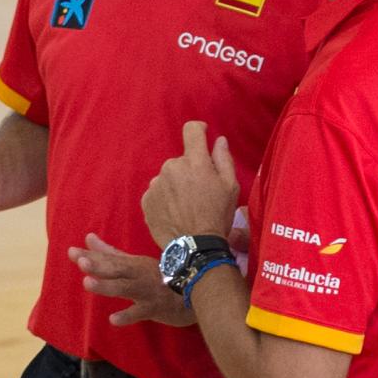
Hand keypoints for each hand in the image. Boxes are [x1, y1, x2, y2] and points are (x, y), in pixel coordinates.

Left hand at [69, 233, 195, 326]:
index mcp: (133, 263)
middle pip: (116, 269)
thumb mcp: (135, 262)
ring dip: (107, 286)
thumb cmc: (162, 276)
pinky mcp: (155, 308)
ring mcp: (146, 291)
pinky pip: (140, 312)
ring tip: (88, 283)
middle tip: (80, 261)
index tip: (71, 252)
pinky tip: (113, 319)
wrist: (195, 290)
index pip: (108, 258)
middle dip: (98, 265)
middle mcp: (138, 274)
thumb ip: (110, 252)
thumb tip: (88, 237)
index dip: (90, 255)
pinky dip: (127, 315)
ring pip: (125, 288)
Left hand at [142, 121, 238, 247]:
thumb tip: (219, 140)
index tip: (202, 135)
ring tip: (185, 207)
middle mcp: (171, 167)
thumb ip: (224, 159)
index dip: (198, 130)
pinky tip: (174, 214)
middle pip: (181, 160)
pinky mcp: (146, 200)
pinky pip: (157, 192)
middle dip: (189, 171)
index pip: (191, 130)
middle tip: (199, 192)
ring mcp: (156, 184)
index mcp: (194, 161)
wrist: (194, 247)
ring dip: (175, 186)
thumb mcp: (231, 187)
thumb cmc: (217, 216)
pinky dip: (164, 199)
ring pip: (167, 177)